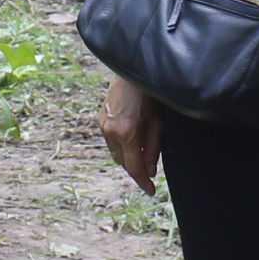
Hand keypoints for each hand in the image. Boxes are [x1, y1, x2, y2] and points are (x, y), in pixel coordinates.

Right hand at [98, 74, 161, 189]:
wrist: (133, 68)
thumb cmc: (150, 93)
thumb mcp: (158, 122)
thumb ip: (153, 148)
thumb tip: (149, 171)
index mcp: (126, 133)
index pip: (133, 167)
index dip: (142, 182)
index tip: (151, 191)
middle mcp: (110, 131)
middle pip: (123, 162)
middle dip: (135, 170)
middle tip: (150, 176)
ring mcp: (103, 124)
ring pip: (116, 152)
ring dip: (129, 158)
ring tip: (143, 157)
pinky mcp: (100, 118)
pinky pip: (111, 141)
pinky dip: (122, 146)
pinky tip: (134, 142)